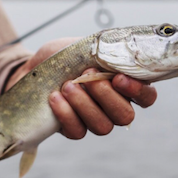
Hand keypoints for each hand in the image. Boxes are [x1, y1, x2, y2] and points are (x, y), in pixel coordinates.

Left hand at [5, 38, 157, 138]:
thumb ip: (106, 50)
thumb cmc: (62, 57)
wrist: (31, 70)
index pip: (147, 97)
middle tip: (87, 76)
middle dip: (106, 96)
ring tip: (67, 86)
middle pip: (125, 116)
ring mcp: (93, 121)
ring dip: (84, 105)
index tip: (117, 78)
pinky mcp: (72, 129)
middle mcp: (113, 107)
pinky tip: (55, 98)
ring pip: (102, 126)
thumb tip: (121, 50)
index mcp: (123, 86)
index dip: (138, 92)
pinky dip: (66, 114)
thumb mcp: (85, 46)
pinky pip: (77, 131)